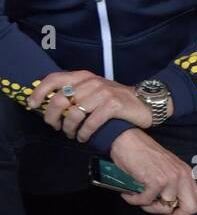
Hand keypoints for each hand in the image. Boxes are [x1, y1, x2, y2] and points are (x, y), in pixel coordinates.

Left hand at [29, 70, 153, 141]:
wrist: (146, 102)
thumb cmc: (116, 99)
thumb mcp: (95, 90)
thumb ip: (76, 92)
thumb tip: (50, 104)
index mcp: (84, 77)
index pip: (54, 79)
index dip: (39, 92)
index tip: (32, 105)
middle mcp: (92, 82)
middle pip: (59, 100)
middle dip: (52, 117)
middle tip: (55, 127)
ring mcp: (103, 93)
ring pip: (73, 114)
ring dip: (69, 129)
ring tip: (72, 135)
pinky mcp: (114, 105)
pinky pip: (90, 123)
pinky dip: (84, 133)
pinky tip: (84, 138)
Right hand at [110, 129, 196, 214]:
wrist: (127, 140)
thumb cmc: (144, 156)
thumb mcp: (167, 169)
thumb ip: (174, 185)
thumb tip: (170, 207)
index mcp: (187, 174)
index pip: (196, 202)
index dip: (182, 212)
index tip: (167, 210)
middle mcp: (183, 176)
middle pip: (191, 209)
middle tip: (154, 208)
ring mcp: (171, 178)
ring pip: (165, 208)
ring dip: (147, 206)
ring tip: (138, 197)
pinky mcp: (156, 180)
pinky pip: (146, 201)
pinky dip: (134, 200)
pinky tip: (128, 194)